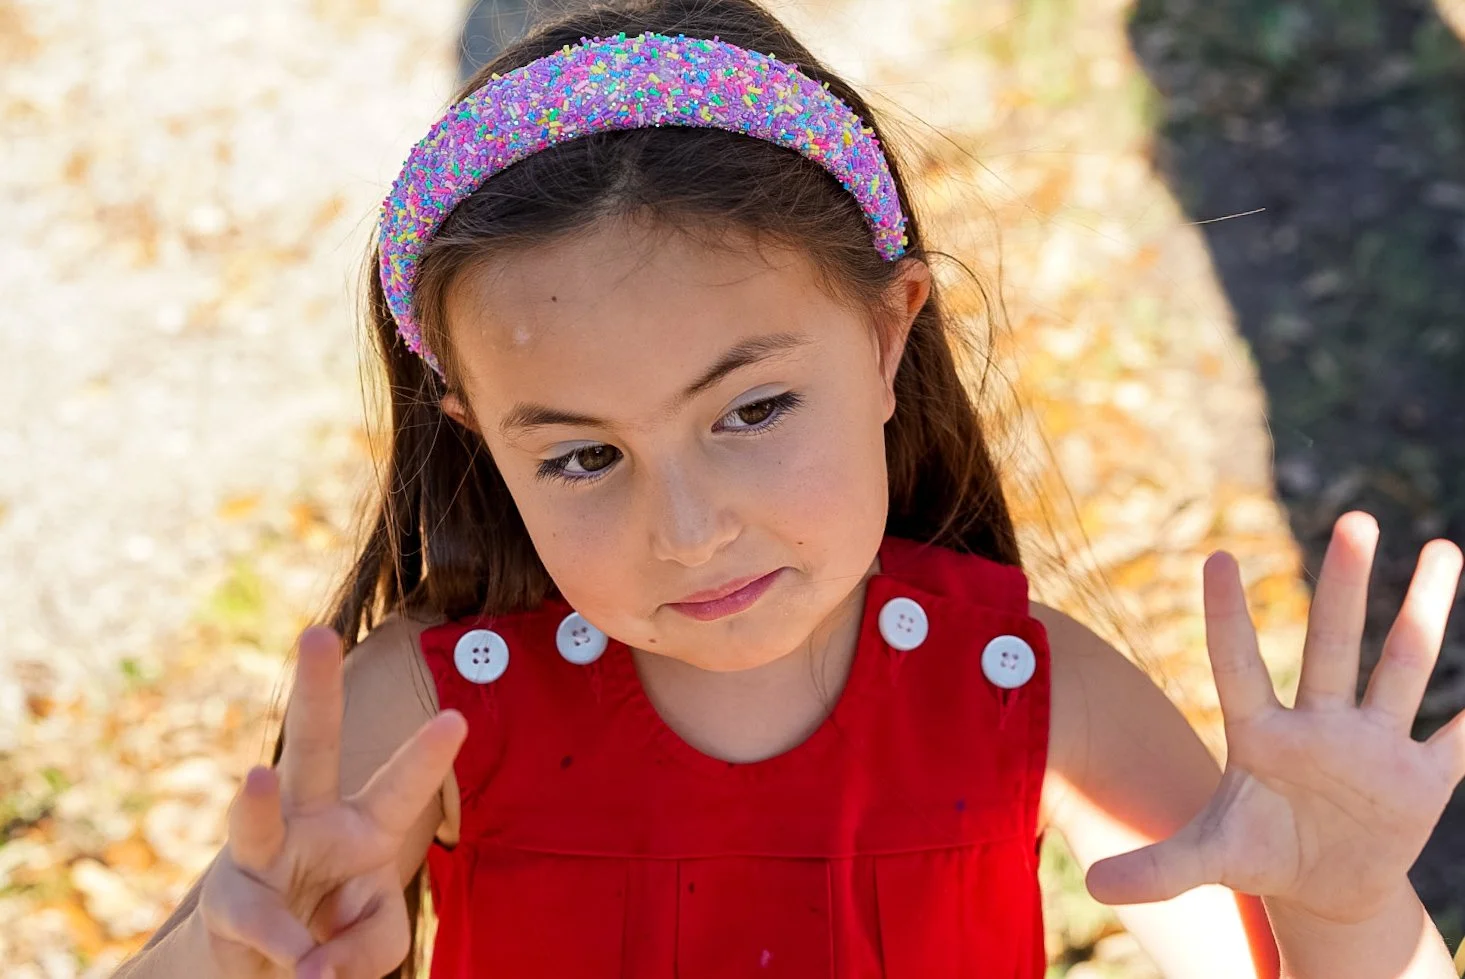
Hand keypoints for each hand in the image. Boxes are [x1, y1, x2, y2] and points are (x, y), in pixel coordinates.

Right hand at [198, 626, 466, 977]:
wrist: (261, 969)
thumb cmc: (331, 941)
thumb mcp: (375, 945)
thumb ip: (370, 946)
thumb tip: (317, 963)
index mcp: (365, 826)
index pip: (401, 787)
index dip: (427, 756)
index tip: (457, 716)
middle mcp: (311, 821)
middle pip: (313, 745)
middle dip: (316, 689)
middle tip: (318, 632)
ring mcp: (263, 854)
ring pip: (256, 816)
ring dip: (255, 802)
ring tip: (256, 778)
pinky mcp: (227, 899)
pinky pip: (261, 921)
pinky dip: (289, 948)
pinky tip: (302, 964)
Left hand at [1086, 511, 1464, 924]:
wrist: (1324, 886)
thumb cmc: (1260, 853)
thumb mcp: (1210, 860)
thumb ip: (1159, 867)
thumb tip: (1097, 889)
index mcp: (1261, 736)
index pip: (1240, 666)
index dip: (1229, 618)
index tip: (1217, 556)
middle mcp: (1320, 725)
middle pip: (1334, 645)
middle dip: (1345, 587)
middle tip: (1355, 520)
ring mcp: (1374, 745)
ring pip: (1402, 668)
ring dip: (1423, 614)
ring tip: (1443, 549)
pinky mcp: (1421, 778)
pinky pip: (1456, 740)